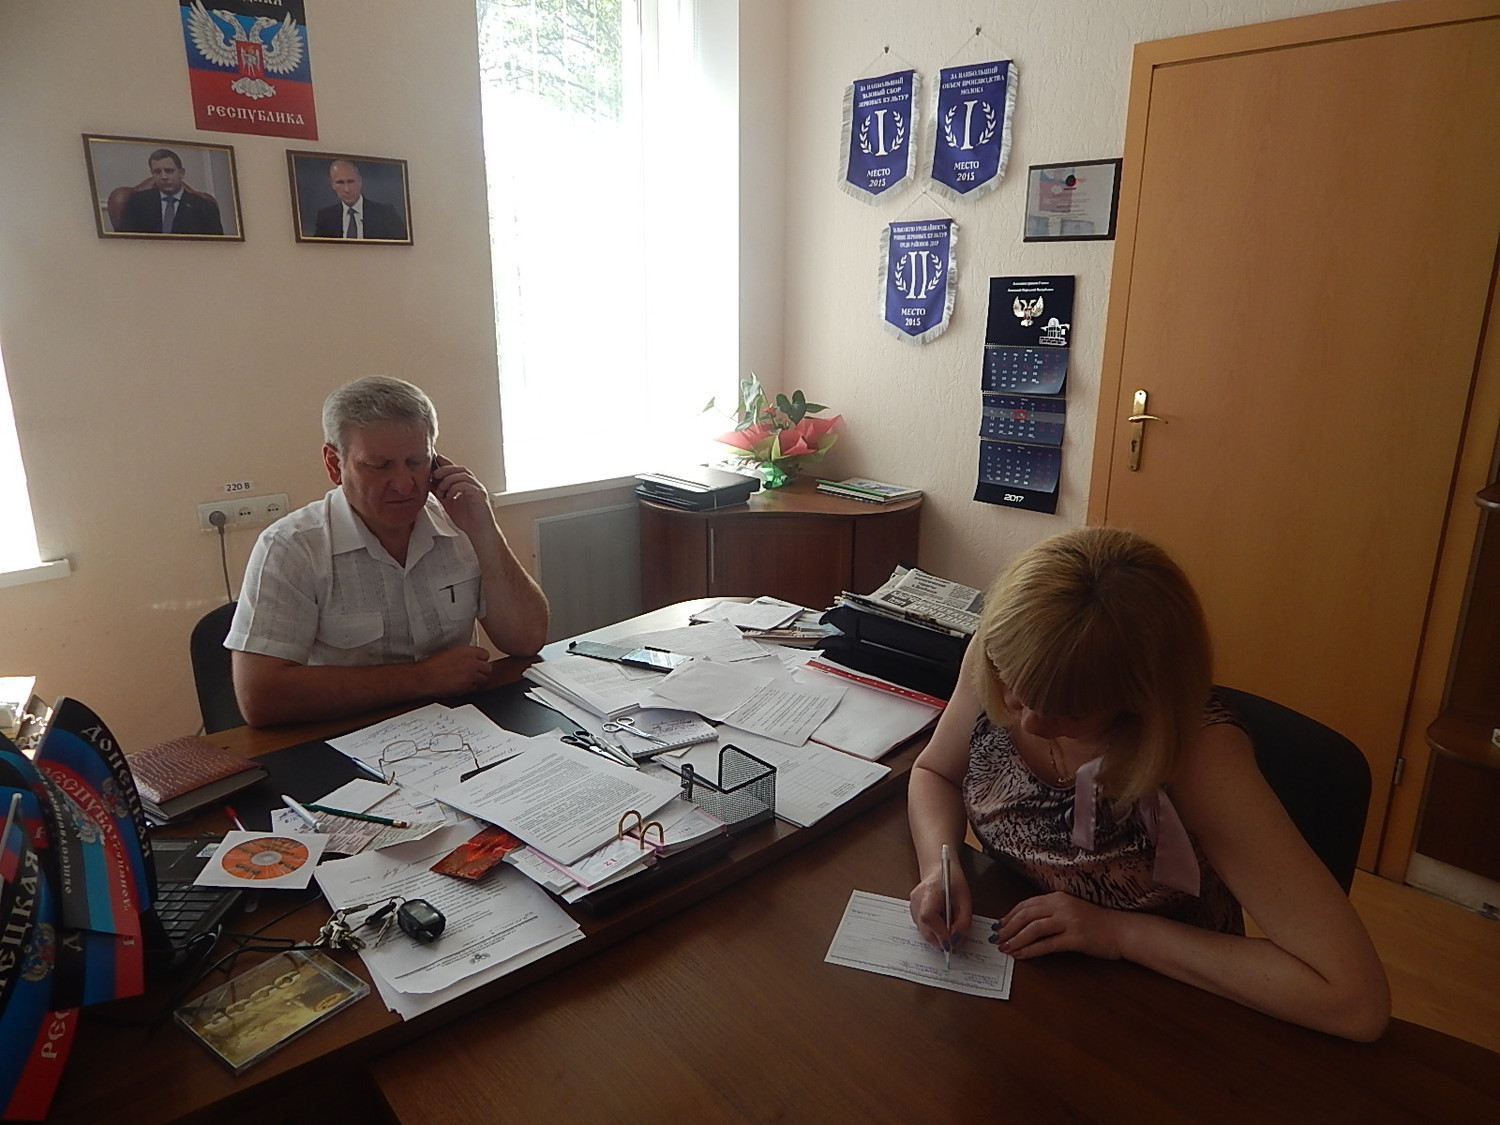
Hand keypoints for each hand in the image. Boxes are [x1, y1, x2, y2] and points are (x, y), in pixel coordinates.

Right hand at [418, 645, 492, 697]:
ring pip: (484, 679)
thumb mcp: (451, 652)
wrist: (426, 677)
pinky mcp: (468, 687)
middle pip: (488, 667)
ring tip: (469, 679)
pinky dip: (472, 687)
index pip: (486, 654)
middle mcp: (472, 663)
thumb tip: (472, 657)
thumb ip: (465, 654)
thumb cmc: (434, 665)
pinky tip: (464, 685)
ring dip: (478, 679)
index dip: (482, 659)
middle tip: (476, 672)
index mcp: (467, 651)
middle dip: (483, 670)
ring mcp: (471, 675)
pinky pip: (476, 688)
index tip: (479, 662)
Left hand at [430, 456, 494, 538]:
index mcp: (466, 484)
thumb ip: (440, 492)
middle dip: (445, 469)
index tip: (434, 461)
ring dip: (449, 479)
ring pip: (463, 475)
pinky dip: (455, 488)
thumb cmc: (467, 519)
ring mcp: (478, 488)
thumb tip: (429, 483)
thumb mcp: (448, 503)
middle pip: (460, 468)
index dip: (445, 463)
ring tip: (441, 488)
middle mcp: (473, 484)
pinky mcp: (480, 495)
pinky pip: (466, 485)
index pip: (456, 469)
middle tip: (434, 474)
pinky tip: (450, 496)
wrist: (479, 532)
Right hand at [909, 864, 971, 952]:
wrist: (938, 870)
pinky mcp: (913, 913)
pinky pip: (924, 929)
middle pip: (925, 929)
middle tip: (956, 935)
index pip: (928, 917)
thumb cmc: (952, 882)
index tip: (952, 943)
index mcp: (929, 892)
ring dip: (939, 935)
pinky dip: (934, 930)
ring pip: (924, 932)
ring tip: (949, 922)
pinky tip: (942, 920)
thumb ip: (963, 922)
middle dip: (942, 939)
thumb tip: (956, 940)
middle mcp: (916, 900)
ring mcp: (912, 907)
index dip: (940, 933)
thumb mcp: (965, 900)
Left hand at [990, 891, 1123, 960]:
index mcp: (1058, 897)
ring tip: (1005, 948)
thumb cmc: (1096, 922)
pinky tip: (1021, 956)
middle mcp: (1061, 906)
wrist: (1122, 930)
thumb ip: (1051, 912)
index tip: (998, 925)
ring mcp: (1069, 921)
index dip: (1009, 915)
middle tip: (996, 939)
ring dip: (1015, 939)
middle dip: (1008, 928)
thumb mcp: (1071, 909)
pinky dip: (1030, 950)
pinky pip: (1047, 945)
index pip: (1026, 904)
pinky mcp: (1075, 938)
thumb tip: (1025, 923)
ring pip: (1033, 929)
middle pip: (1026, 915)